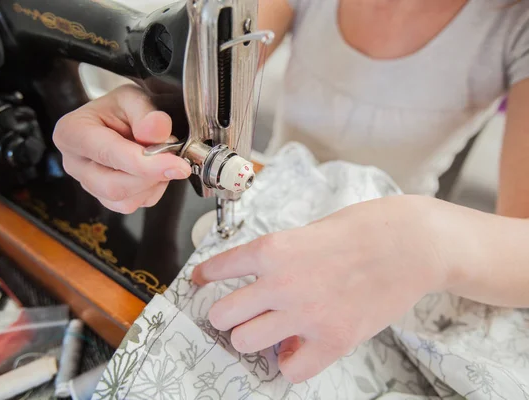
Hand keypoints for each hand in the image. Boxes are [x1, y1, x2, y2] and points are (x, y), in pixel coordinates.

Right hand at [53, 84, 191, 213]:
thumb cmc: (120, 108)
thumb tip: (158, 131)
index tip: (177, 165)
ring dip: (153, 185)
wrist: (119, 118)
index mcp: (72, 132)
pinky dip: (150, 191)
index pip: (108, 154)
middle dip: (151, 177)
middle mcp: (75, 163)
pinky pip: (131, 205)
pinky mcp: (103, 198)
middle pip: (113, 187)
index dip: (146, 164)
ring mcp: (88, 184)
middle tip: (177, 162)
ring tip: (161, 159)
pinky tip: (153, 171)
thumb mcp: (133, 97)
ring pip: (124, 202)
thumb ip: (146, 113)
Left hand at [193, 195, 455, 382]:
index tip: (200, 280)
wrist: (411, 243)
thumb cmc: (363, 229)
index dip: (205, 276)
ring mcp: (305, 314)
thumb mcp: (309, 231)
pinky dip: (290, 362)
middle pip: (222, 314)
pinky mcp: (333, 340)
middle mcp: (281, 283)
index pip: (219, 267)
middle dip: (226, 314)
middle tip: (237, 313)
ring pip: (245, 342)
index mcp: (273, 249)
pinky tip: (297, 348)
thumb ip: (280, 258)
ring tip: (267, 331)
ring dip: (252, 338)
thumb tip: (260, 283)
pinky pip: (290, 369)